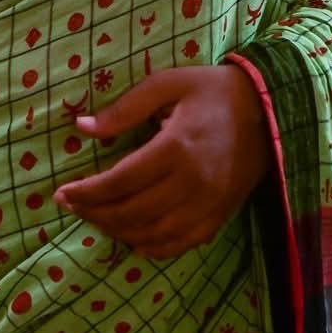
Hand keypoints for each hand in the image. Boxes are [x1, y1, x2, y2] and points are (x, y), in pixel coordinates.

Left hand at [54, 65, 270, 258]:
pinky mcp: (221, 214)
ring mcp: (209, 204)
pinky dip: (155, 248)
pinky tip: (135, 242)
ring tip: (97, 220)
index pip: (120, 181)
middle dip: (95, 214)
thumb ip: (124, 109)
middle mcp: (193, 182)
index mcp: (176, 147)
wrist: (269, 108)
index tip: (62, 193)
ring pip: (154, 233)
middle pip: (132, 212)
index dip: (87, 192)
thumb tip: (82, 128)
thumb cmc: (212, 91)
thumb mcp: (167, 84)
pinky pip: (183, 243)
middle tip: (72, 207)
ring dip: (119, 233)